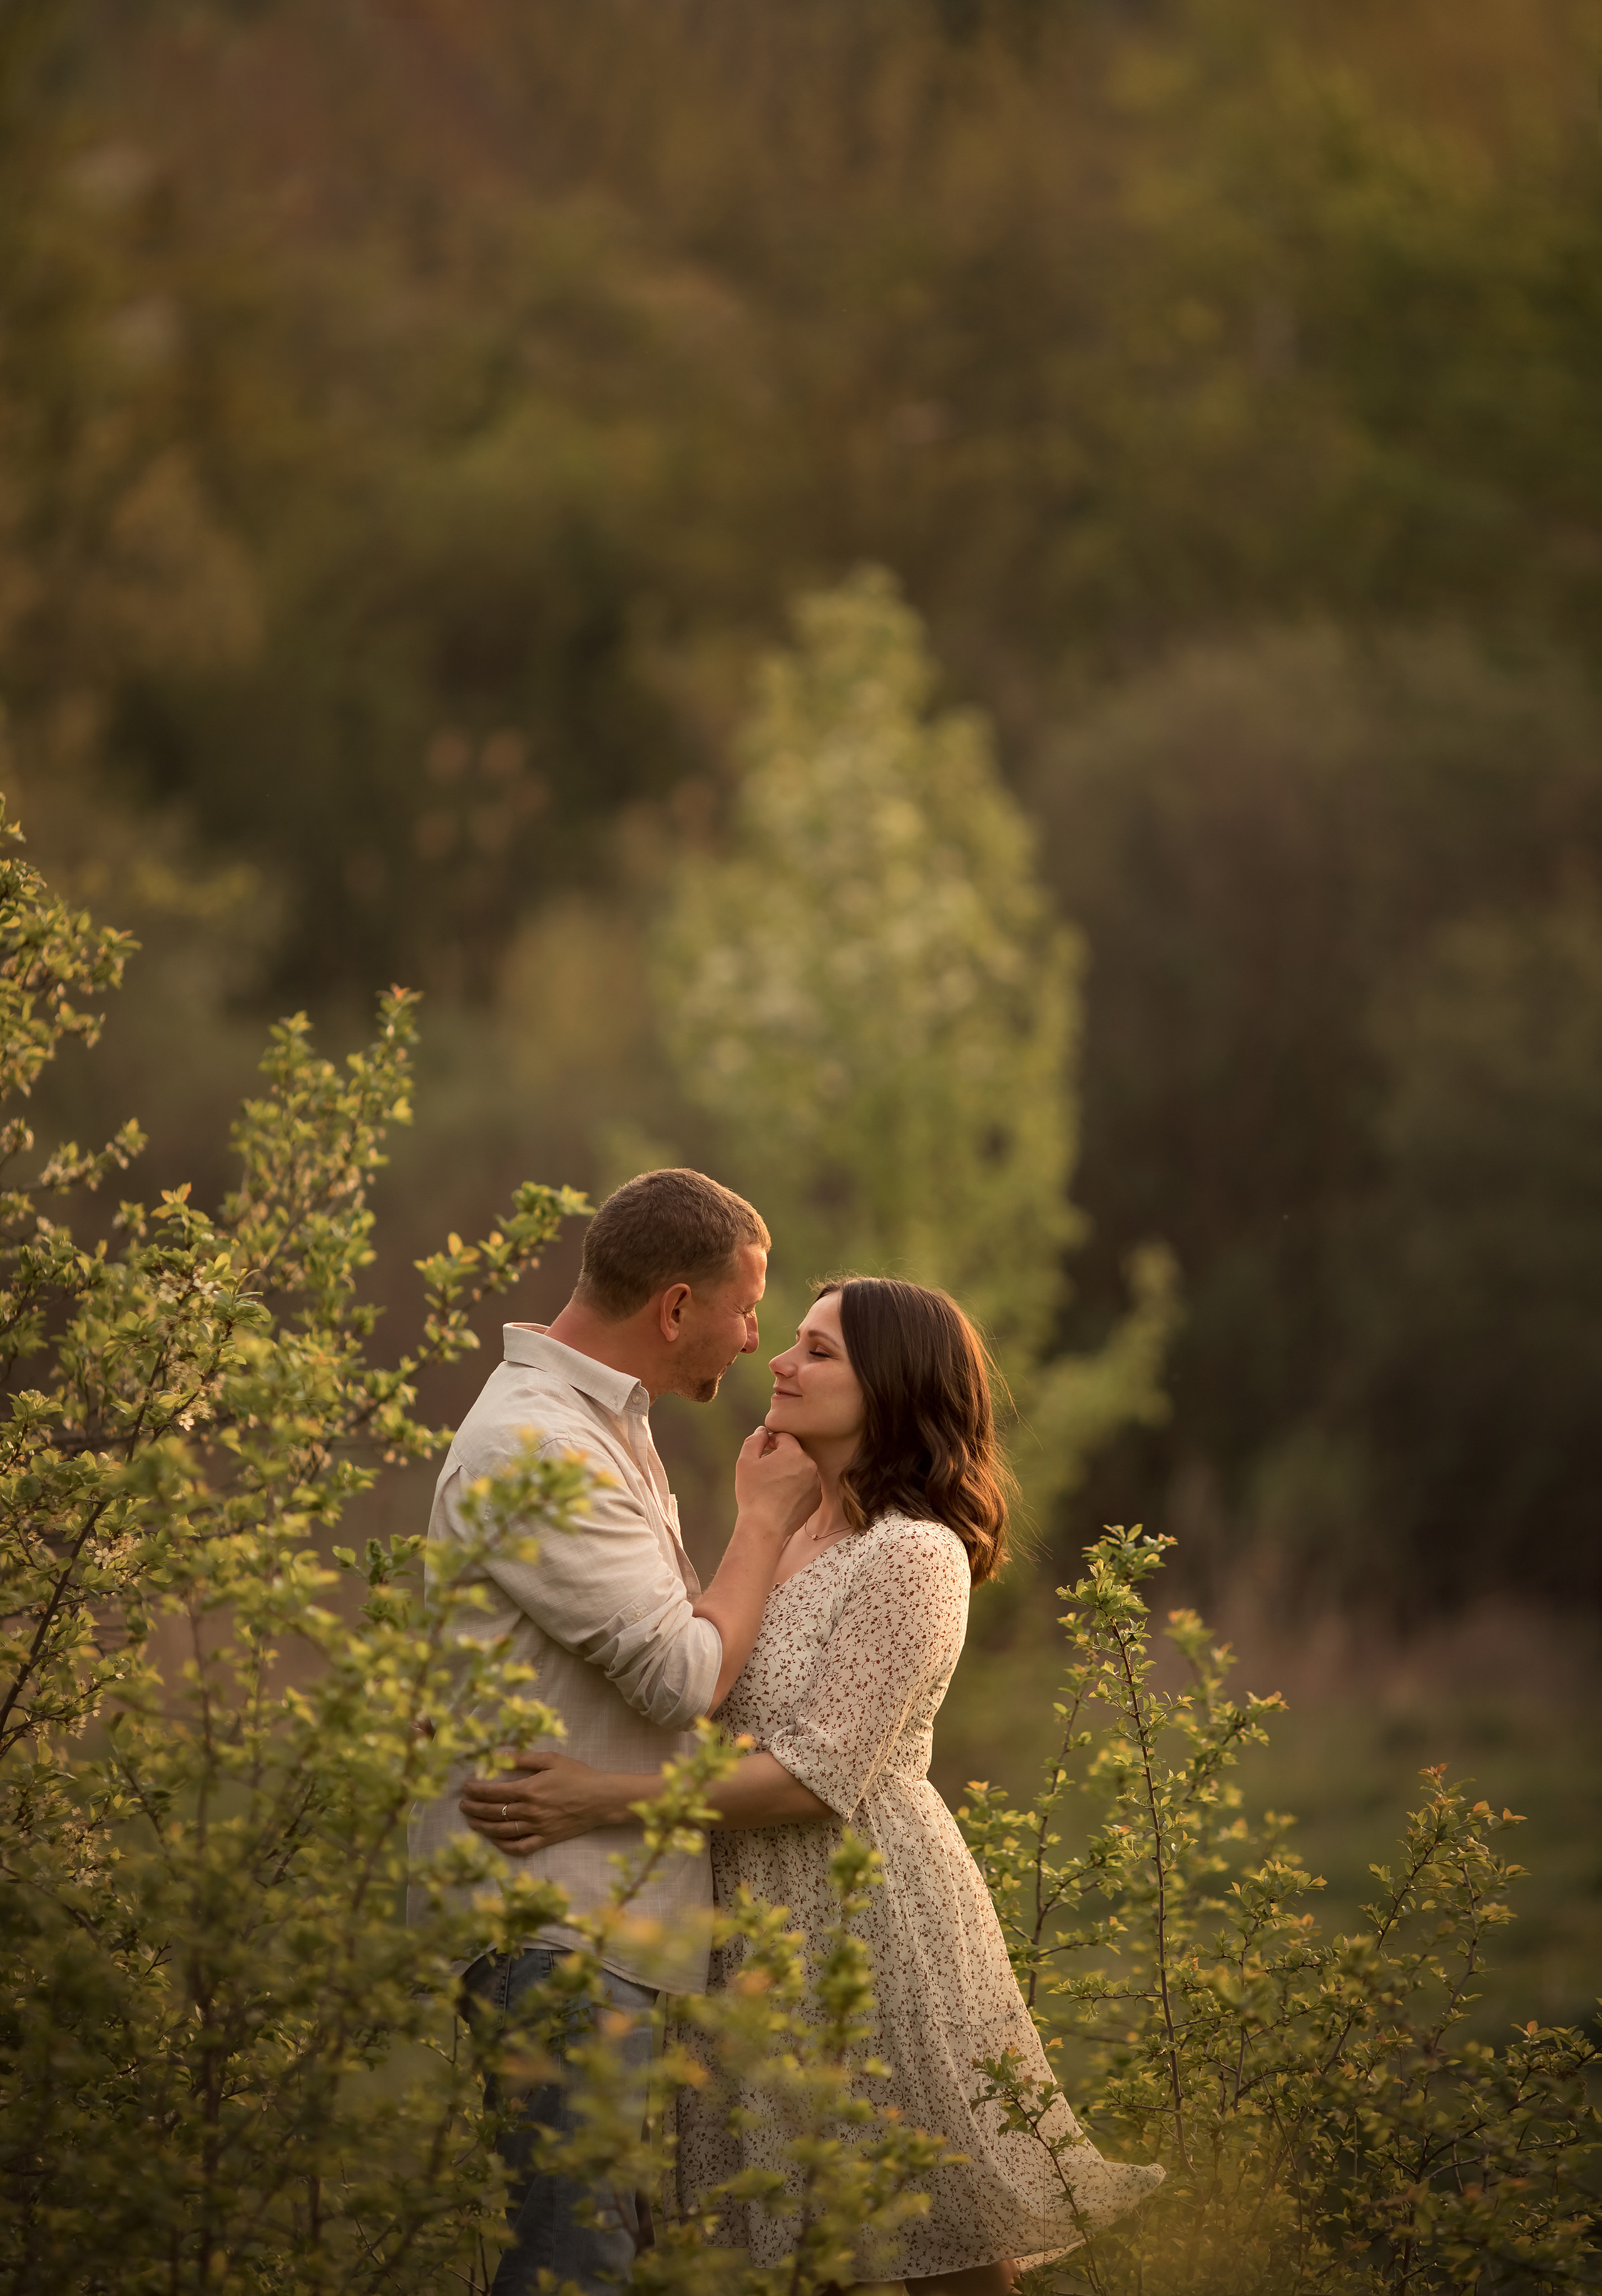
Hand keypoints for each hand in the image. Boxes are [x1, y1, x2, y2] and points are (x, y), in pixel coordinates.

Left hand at [458, 1750, 622, 1854]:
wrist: (601, 1798)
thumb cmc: (578, 1775)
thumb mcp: (552, 1760)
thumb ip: (524, 1758)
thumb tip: (500, 1754)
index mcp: (529, 1789)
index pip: (494, 1792)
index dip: (476, 1790)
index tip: (465, 1788)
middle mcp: (529, 1811)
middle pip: (494, 1812)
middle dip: (474, 1808)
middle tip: (462, 1805)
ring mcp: (537, 1828)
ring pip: (502, 1831)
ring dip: (483, 1827)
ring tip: (471, 1822)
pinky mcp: (546, 1839)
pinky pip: (521, 1847)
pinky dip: (505, 1846)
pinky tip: (495, 1842)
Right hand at [733, 1425, 821, 1537]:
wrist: (764, 1526)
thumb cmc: (753, 1493)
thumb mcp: (746, 1461)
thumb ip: (755, 1440)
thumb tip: (763, 1431)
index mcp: (794, 1453)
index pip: (784, 1437)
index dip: (771, 1442)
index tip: (762, 1452)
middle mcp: (809, 1466)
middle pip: (794, 1453)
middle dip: (780, 1458)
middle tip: (764, 1472)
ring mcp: (815, 1484)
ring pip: (800, 1470)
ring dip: (789, 1473)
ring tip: (772, 1487)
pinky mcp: (816, 1499)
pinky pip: (805, 1486)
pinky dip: (796, 1488)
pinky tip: (781, 1497)